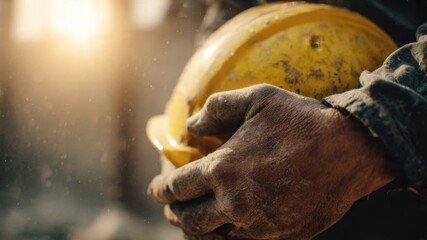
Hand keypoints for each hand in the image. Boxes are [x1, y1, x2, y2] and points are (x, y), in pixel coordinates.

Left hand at [148, 84, 394, 238]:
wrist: (350, 151)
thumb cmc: (302, 121)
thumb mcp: (257, 98)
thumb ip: (216, 108)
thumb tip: (190, 125)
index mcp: (224, 169)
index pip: (176, 187)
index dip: (160, 189)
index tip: (155, 188)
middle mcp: (236, 202)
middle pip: (188, 218)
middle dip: (173, 212)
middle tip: (170, 206)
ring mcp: (258, 224)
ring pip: (211, 238)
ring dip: (194, 230)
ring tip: (191, 221)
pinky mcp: (279, 236)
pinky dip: (224, 237)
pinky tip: (224, 227)